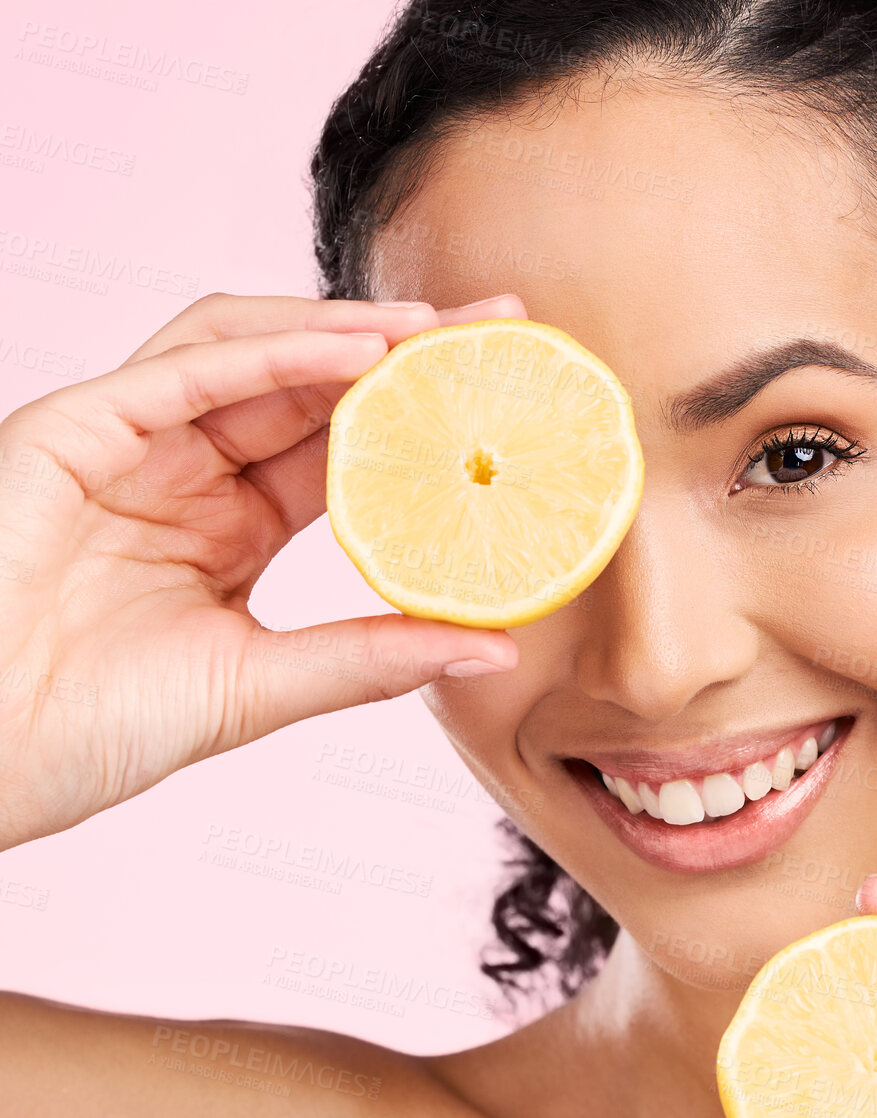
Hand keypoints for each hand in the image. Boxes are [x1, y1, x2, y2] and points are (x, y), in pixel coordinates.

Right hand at [0, 292, 526, 849]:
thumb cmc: (89, 732)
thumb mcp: (256, 688)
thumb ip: (366, 659)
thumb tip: (491, 644)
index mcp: (228, 526)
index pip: (344, 449)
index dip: (422, 418)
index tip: (505, 400)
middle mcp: (185, 473)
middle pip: (309, 383)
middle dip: (405, 350)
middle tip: (498, 327)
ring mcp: (128, 445)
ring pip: (246, 352)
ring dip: (344, 332)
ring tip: (436, 331)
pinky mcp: (70, 431)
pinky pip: (181, 373)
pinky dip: (271, 353)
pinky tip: (353, 351)